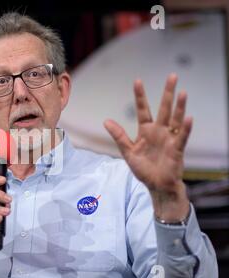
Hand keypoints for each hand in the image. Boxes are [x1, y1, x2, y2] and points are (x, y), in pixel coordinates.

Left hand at [104, 74, 190, 221]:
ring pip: (175, 119)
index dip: (140, 96)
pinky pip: (181, 137)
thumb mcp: (128, 152)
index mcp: (146, 131)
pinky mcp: (176, 150)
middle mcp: (159, 131)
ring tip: (182, 92)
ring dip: (179, 107)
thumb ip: (119, 136)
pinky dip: (184, 129)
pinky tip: (188, 118)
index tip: (138, 81)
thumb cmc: (144, 169)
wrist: (156, 185)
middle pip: (164, 108)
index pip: (143, 110)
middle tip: (172, 76)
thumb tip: (106, 121)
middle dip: (167, 93)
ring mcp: (169, 139)